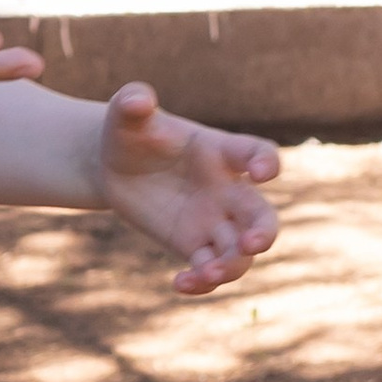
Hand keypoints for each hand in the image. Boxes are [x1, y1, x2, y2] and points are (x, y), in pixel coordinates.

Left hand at [97, 84, 281, 293]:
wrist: (116, 165)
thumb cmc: (131, 134)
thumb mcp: (126, 116)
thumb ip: (133, 104)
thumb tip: (137, 98)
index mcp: (221, 151)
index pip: (256, 153)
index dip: (265, 162)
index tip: (264, 172)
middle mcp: (225, 189)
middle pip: (260, 215)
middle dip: (263, 232)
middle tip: (253, 244)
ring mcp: (212, 220)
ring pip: (239, 251)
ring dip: (232, 266)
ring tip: (208, 273)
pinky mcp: (192, 243)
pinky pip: (208, 268)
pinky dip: (201, 281)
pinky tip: (179, 283)